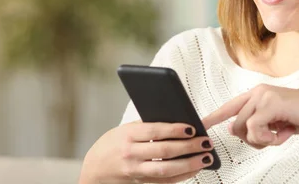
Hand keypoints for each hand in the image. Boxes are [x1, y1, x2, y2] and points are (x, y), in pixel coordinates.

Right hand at [79, 121, 214, 183]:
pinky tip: (194, 169)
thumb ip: (147, 126)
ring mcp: (135, 171)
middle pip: (164, 151)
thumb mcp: (124, 129)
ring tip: (206, 157)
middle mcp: (131, 154)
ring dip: (189, 164)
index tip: (192, 128)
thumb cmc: (111, 145)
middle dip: (188, 147)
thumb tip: (176, 120)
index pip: (155, 131)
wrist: (93, 171)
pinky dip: (181, 176)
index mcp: (128, 135)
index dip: (175, 130)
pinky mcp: (140, 183)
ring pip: (166, 170)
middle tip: (206, 142)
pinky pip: (164, 182)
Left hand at [203, 84, 298, 149]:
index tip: (201, 126)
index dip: (214, 117)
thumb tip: (236, 131)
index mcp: (259, 93)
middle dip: (251, 140)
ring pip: (242, 128)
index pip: (229, 106)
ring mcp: (264, 96)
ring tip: (281, 133)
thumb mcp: (279, 122)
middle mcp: (258, 91)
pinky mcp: (271, 104)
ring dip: (262, 140)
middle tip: (273, 138)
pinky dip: (269, 139)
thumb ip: (259, 124)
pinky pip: (254, 130)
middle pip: (234, 124)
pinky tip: (285, 132)